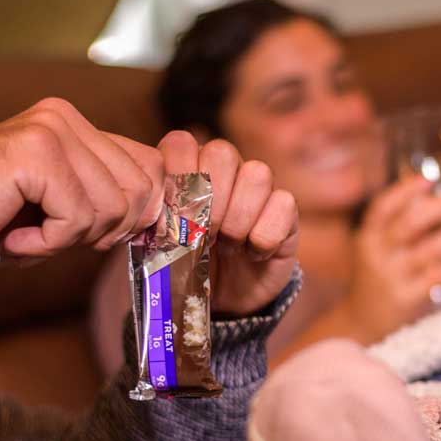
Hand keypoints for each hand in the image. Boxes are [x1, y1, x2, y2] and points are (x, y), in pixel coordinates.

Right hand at [0, 97, 164, 259]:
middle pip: (140, 190)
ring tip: (30, 233)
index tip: (96, 235)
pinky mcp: (37, 152)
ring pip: (112, 208)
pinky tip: (16, 236)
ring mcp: (51, 129)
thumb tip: (160, 212)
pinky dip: (48, 243)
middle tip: (56, 236)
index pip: (151, 166)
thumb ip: (111, 200)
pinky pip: (77, 218)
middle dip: (104, 230)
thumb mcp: (67, 209)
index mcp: (77, 123)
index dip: (137, 212)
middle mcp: (66, 117)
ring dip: (72, 238)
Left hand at [156, 132, 298, 316]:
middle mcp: (228, 170)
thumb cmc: (189, 264)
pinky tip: (253, 254)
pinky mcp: (287, 212)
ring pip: (257, 174)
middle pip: (222, 152)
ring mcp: (261, 189)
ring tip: (227, 245)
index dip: (175, 176)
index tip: (169, 216)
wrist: (225, 298)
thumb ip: (155, 218)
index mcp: (191, 167)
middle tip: (201, 234)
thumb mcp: (162, 242)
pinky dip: (264, 236)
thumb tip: (153, 210)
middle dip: (208, 199)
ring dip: (237, 218)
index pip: (182, 143)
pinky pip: (283, 204)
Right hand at [345, 176, 440, 339]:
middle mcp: (377, 254)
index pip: (383, 207)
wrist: (361, 321)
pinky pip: (436, 278)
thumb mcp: (378, 250)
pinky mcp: (405, 298)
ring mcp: (391, 276)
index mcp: (368, 237)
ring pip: (430, 250)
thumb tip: (438, 198)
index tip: (429, 179)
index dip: (405, 190)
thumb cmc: (377, 277)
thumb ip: (401, 227)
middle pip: (410, 223)